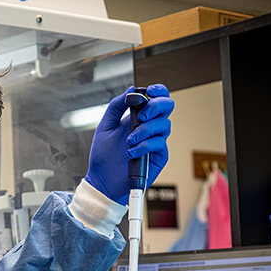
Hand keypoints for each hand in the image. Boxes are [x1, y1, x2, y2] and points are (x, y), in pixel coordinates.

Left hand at [84, 84, 173, 204]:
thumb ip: (116, 106)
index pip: (156, 98)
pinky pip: (159, 143)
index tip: (150, 91)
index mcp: (138, 117)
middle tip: (142, 116)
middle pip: (167, 106)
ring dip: (145, 130)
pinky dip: (144, 146)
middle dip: (156, 106)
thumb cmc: (103, 155)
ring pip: (164, 125)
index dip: (158, 90)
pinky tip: (131, 153)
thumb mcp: (105, 126)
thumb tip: (131, 90)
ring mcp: (156, 141)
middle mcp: (149, 127)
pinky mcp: (159, 156)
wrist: (102, 180)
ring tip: (129, 141)